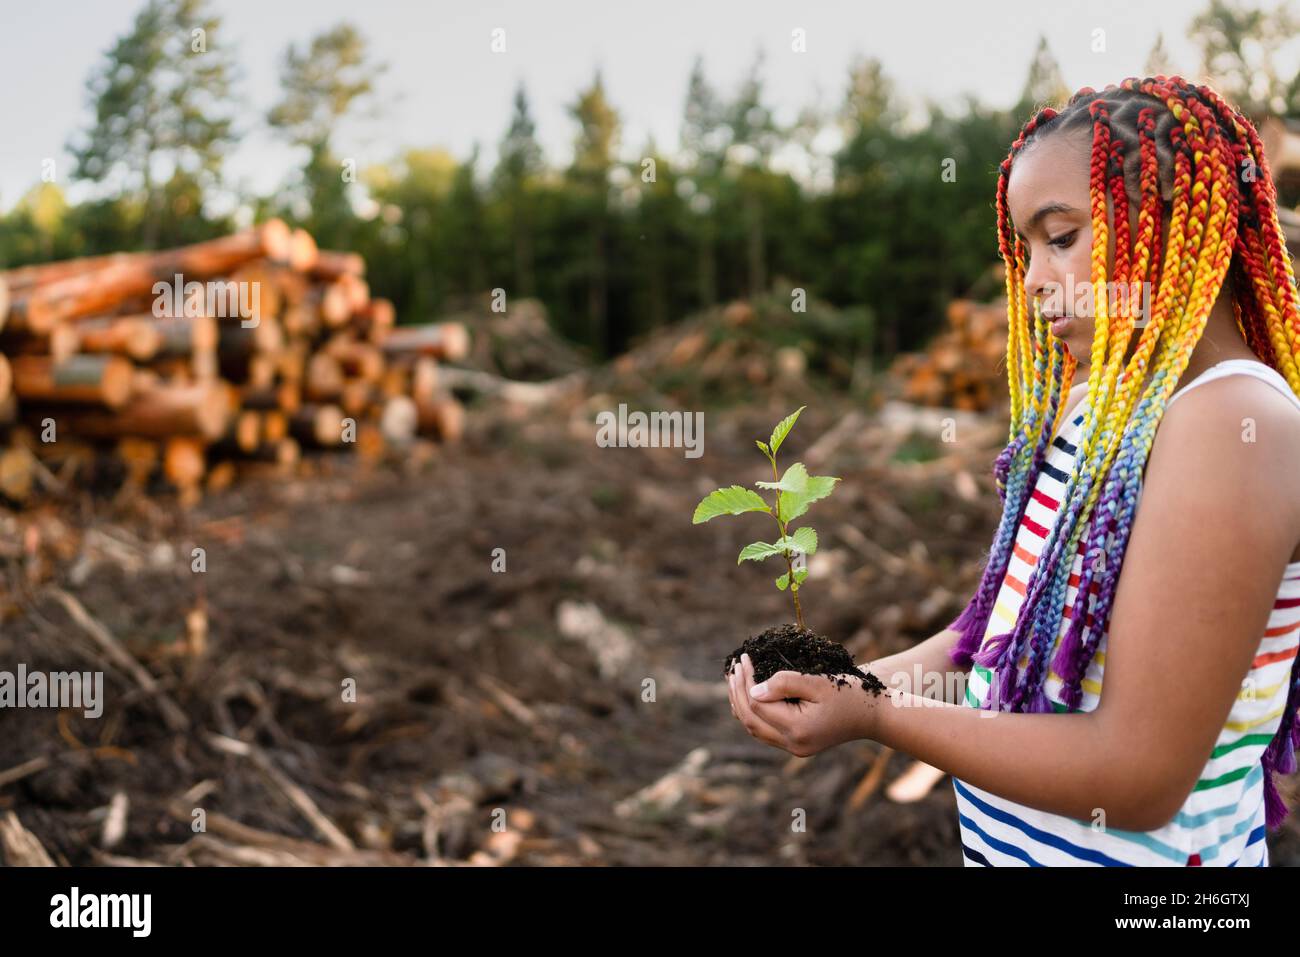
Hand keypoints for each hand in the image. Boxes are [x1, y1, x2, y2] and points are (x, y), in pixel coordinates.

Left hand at [726, 652, 885, 756]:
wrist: (874, 715)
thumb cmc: (850, 694)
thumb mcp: (818, 682)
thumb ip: (784, 683)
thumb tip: (753, 690)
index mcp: (798, 730)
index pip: (757, 705)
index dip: (746, 681)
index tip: (744, 658)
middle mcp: (793, 745)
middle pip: (751, 720)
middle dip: (737, 692)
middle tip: (733, 666)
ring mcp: (794, 748)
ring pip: (755, 728)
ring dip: (741, 704)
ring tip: (735, 679)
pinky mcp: (797, 744)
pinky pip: (765, 730)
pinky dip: (753, 713)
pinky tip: (748, 695)